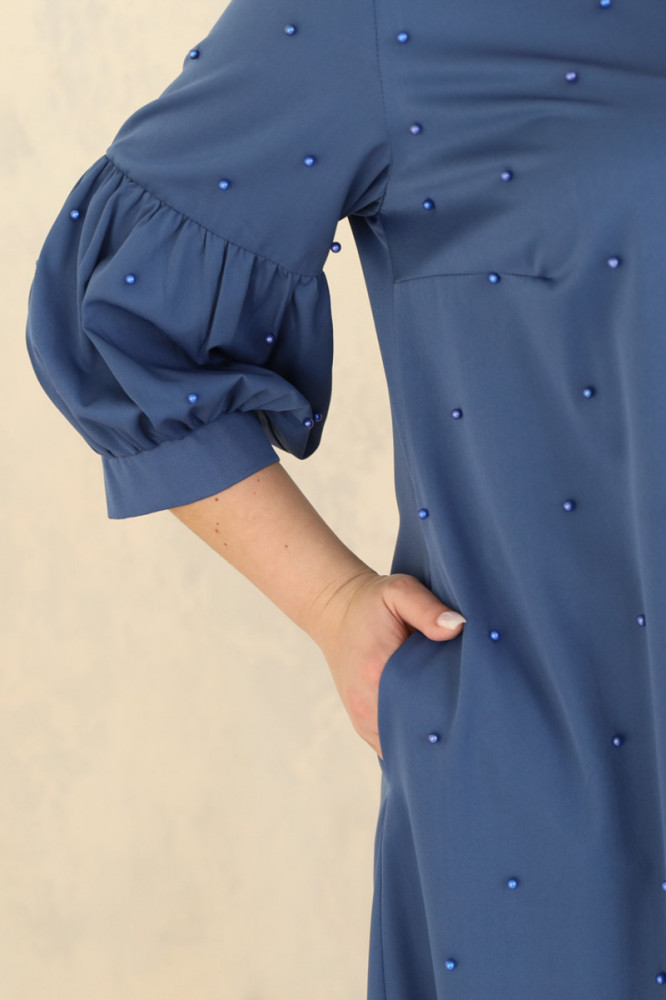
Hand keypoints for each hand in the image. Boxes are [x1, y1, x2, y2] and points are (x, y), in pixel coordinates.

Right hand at [313, 570, 465, 758]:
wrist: (335, 610)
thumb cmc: (372, 601)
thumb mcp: (399, 591)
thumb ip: (427, 608)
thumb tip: (458, 627)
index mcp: (377, 675)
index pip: (422, 715)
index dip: (452, 720)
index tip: (479, 714)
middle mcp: (365, 706)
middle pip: (414, 739)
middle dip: (445, 737)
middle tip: (478, 728)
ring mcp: (362, 719)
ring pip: (403, 749)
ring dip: (427, 745)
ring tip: (461, 735)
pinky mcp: (363, 722)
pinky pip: (392, 746)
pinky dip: (413, 744)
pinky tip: (436, 735)